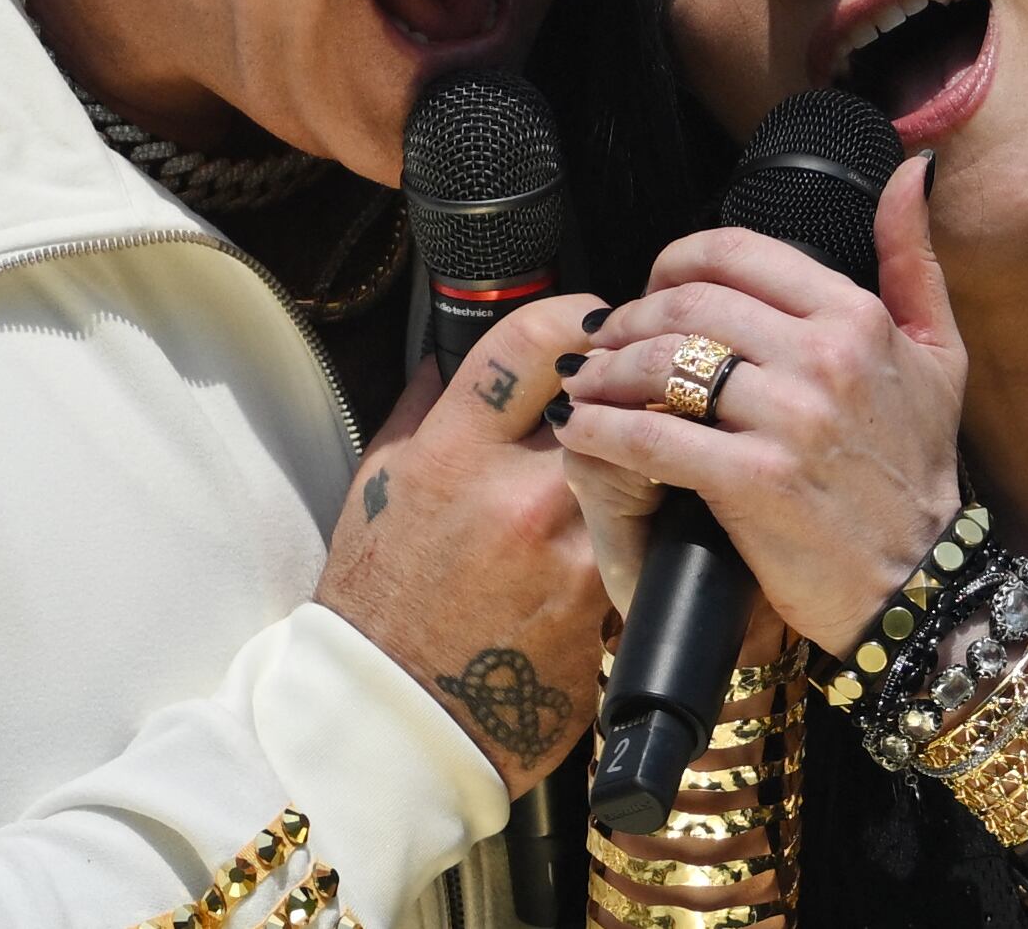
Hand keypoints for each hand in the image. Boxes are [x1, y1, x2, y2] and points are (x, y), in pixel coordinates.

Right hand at [314, 294, 611, 796]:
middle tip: (632, 384)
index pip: (534, 339)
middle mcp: (516, 491)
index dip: (578, 314)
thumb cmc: (383, 598)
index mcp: (454, 451)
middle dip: (626, 385)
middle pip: (609, 396)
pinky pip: (643, 539)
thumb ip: (426, 407)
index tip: (595, 321)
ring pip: (638, 464)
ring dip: (643, 454)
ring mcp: (569, 549)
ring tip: (635, 456)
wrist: (400, 714)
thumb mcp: (382, 483)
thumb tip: (452, 349)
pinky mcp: (604, 602)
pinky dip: (645, 526)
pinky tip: (632, 529)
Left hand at [552, 154, 965, 657]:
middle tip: (603, 340)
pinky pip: (651, 437)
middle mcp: (823, 356)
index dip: (674, 262)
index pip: (735, 253)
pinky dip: (602, 430)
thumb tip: (909, 172)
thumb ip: (914, 257)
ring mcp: (789, 420)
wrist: (919, 585)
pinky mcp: (753, 482)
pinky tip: (581, 430)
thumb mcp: (940, 352)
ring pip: (661, 364)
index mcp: (855, 316)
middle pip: (686, 304)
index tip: (650, 288)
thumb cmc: (916, 469)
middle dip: (629, 318)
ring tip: (584, 383)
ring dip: (605, 370)